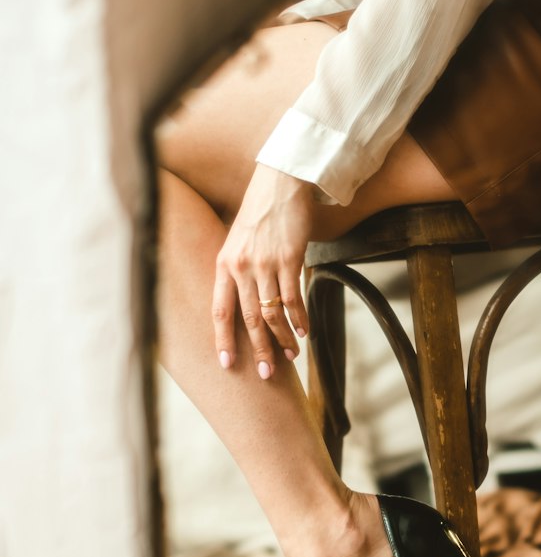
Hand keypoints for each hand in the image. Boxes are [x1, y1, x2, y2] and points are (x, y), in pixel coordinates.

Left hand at [213, 164, 313, 377]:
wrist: (281, 182)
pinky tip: (305, 332)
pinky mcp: (289, 259)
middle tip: (267, 374)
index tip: (226, 364)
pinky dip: (299, 319)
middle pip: (249, 319)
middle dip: (258, 350)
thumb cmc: (260, 212)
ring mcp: (265, 264)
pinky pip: (293, 298)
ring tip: (291, 356)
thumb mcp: (237, 240)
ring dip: (283, 339)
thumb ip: (237, 269)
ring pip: (273, 313)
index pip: (220, 310)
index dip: (222, 340)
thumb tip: (243, 299)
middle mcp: (241, 267)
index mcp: (223, 264)